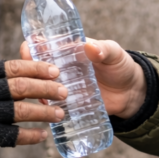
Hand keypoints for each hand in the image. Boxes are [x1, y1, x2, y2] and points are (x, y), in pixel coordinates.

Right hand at [0, 60, 66, 157]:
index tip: (55, 70)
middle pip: (22, 86)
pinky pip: (14, 135)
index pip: (13, 67)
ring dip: (44, 112)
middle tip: (64, 92)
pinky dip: (31, 135)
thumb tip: (24, 76)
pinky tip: (43, 136)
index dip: (37, 67)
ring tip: (60, 114)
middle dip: (47, 88)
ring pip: (22, 110)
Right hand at [19, 38, 146, 118]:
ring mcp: (60, 87)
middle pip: (33, 68)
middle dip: (29, 73)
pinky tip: (50, 112)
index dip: (30, 47)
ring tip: (46, 97)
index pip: (40, 45)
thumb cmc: (121, 67)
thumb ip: (104, 49)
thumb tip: (91, 47)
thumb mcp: (114, 54)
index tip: (28, 52)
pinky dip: (46, 109)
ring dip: (37, 92)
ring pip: (38, 88)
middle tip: (40, 80)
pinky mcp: (65, 104)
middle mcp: (58, 68)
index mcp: (66, 50)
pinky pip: (50, 107)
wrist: (130, 94)